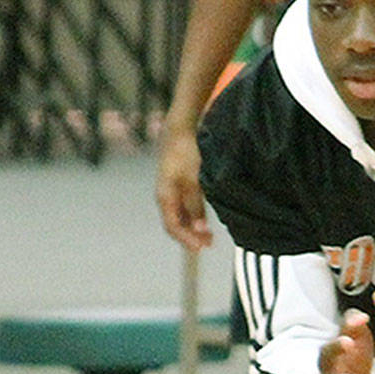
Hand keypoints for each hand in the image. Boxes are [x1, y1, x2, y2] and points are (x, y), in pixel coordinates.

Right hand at [155, 126, 211, 249]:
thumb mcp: (194, 179)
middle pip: (175, 224)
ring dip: (194, 228)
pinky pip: (184, 208)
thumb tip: (198, 230)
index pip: (173, 226)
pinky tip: (206, 220)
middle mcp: (165, 195)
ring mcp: (171, 190)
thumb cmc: (187, 150)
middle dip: (191, 237)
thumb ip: (195, 205)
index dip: (187, 239)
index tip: (202, 247)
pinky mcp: (178, 185)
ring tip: (210, 237)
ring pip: (180, 217)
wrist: (181, 126)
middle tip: (209, 244)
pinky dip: (195, 217)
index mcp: (164, 195)